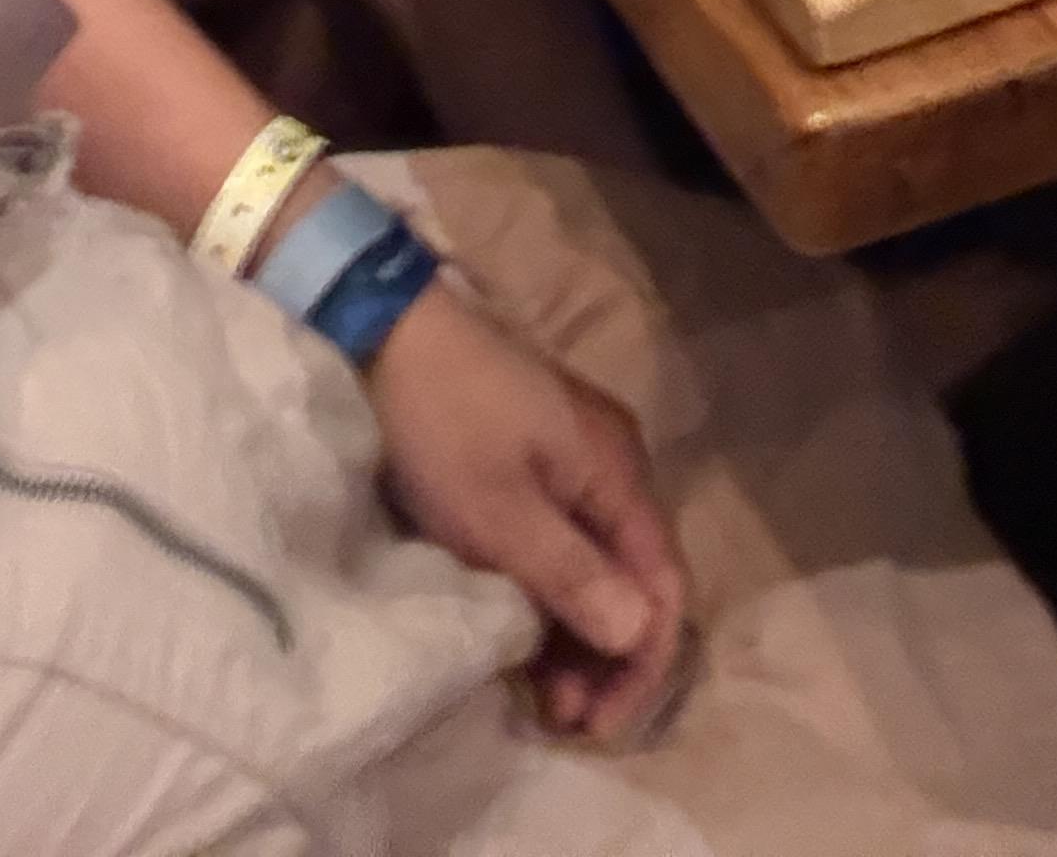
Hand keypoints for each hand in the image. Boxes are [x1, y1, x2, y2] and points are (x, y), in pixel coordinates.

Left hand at [367, 275, 690, 745]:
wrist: (393, 329)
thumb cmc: (446, 425)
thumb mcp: (499, 516)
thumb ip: (572, 575)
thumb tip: (640, 634)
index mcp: (618, 474)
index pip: (663, 586)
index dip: (640, 665)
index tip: (595, 726)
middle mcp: (615, 465)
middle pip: (637, 579)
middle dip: (608, 658)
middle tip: (559, 718)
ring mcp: (579, 458)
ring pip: (602, 563)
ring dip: (580, 632)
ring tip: (540, 691)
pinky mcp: (542, 457)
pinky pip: (570, 540)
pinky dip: (556, 593)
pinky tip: (526, 628)